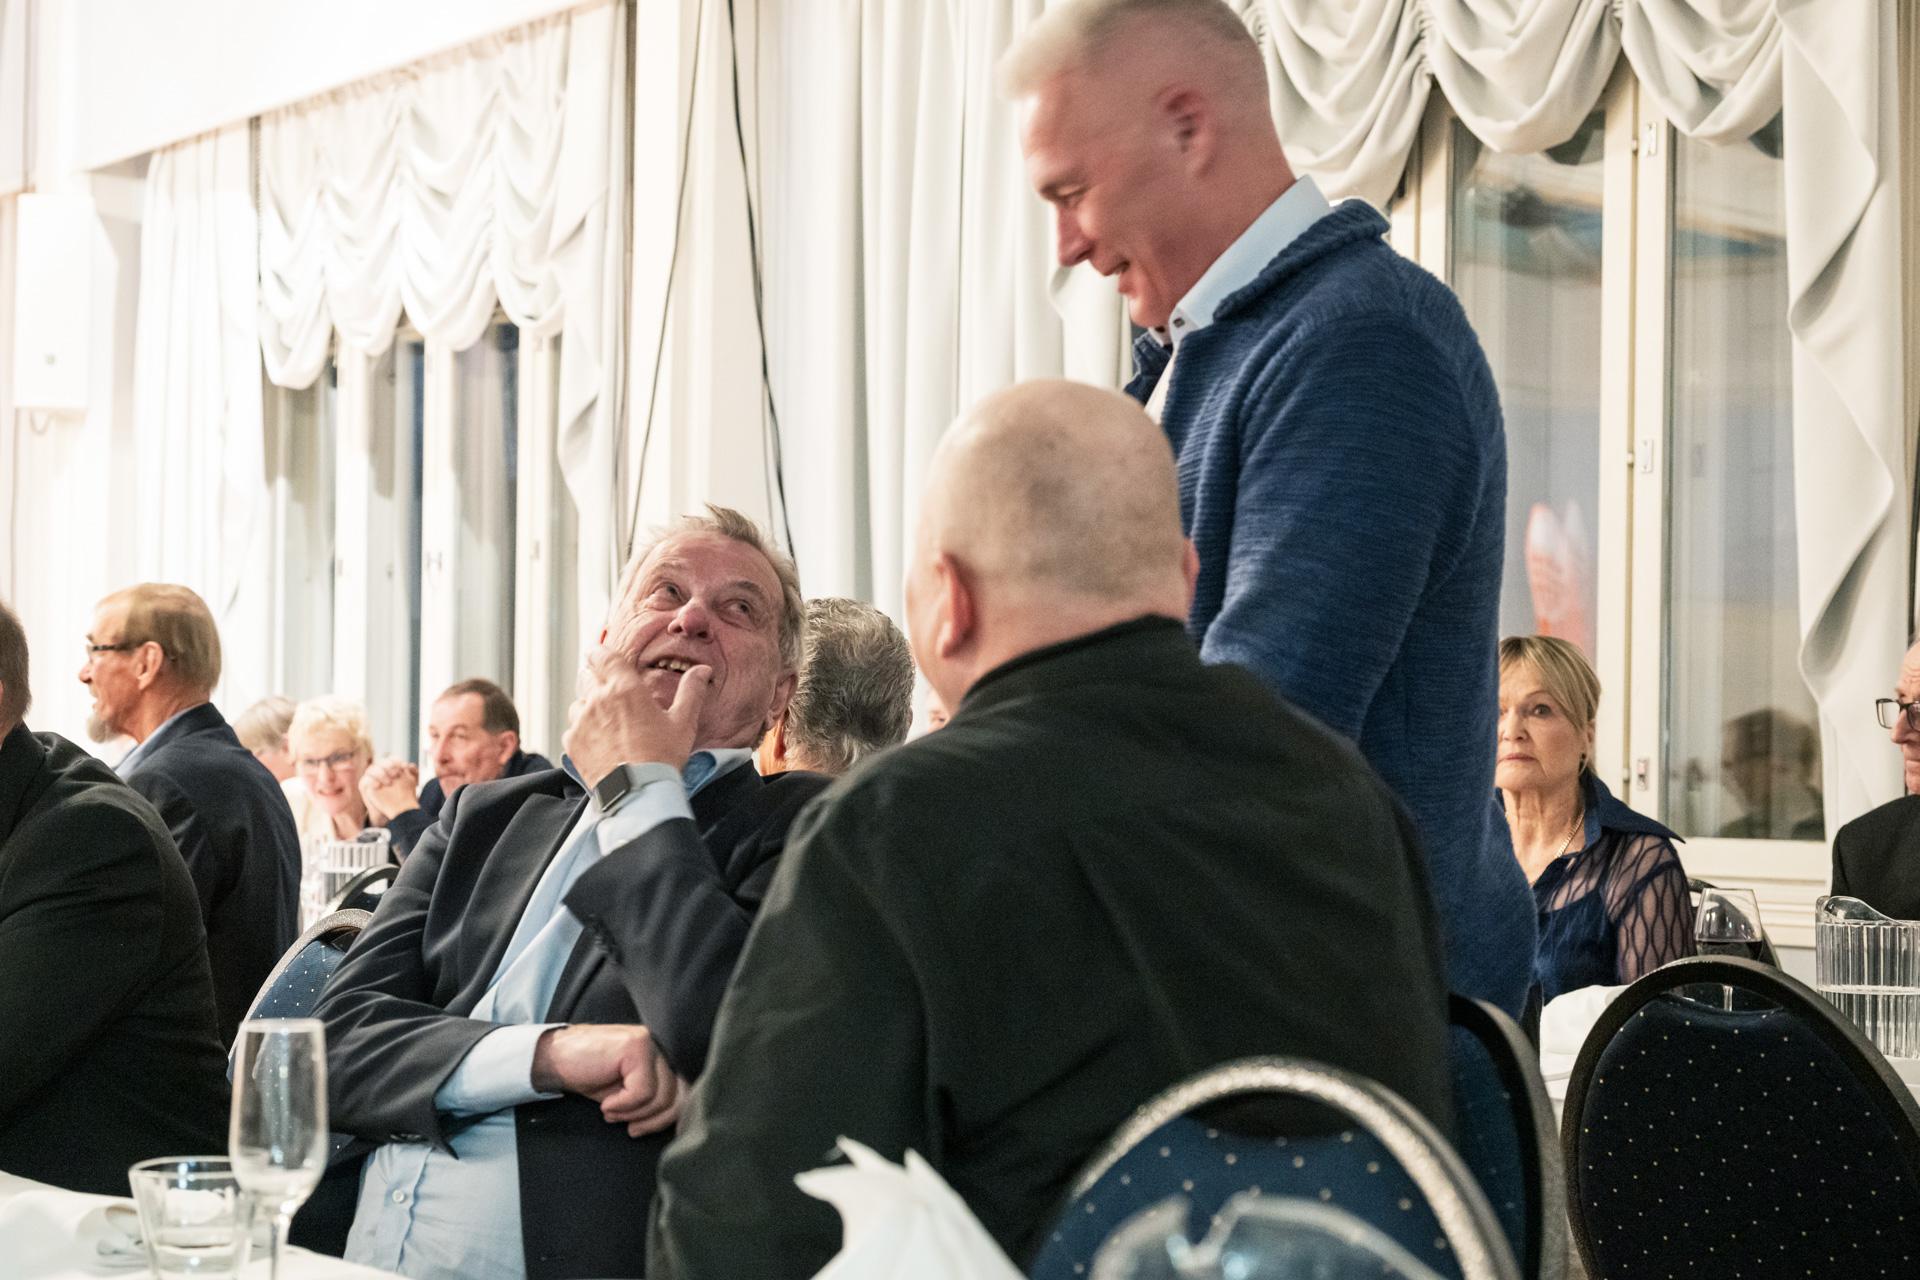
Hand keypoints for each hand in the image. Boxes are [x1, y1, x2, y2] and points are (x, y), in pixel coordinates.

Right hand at [358, 758, 420, 824]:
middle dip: (389, 766)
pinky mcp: (364, 786)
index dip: (398, 761)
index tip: (405, 767)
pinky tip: (378, 786)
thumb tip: (411, 765)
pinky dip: (371, 782)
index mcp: (389, 767)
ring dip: (380, 774)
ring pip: (371, 769)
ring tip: (389, 782)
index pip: (392, 758)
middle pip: (381, 762)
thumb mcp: (409, 784)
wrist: (393, 810)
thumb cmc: (401, 795)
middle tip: (396, 774)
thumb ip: (411, 773)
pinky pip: (364, 781)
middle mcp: (379, 769)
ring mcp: (370, 777)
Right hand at [531, 1024, 687, 1136]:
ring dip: (634, 1113)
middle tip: (631, 1129)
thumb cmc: (588, 1076)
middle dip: (654, 1121)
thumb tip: (677, 1117)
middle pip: (676, 1095)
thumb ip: (651, 1098)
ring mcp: (648, 1043)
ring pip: (660, 1095)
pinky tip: (606, 1103)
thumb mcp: (624, 1093)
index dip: (668, 1117)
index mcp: (658, 1059)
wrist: (553, 1059)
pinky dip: (623, 1105)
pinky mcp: (636, 1046)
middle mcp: (657, 1048)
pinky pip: (642, 1091)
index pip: (682, 1091)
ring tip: (612, 1111)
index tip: (643, 1130)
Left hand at [562, 645, 711, 789]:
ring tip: (608, 725)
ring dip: (590, 708)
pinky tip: (600, 744)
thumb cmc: (662, 757)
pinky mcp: (572, 742)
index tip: (598, 654)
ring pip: (579, 704)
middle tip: (613, 698)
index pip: (602, 656)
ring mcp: (582, 721)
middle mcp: (599, 699)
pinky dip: (583, 732)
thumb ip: (691, 692)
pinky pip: (573, 728)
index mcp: (626, 688)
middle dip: (598, 683)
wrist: (637, 792)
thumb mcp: (683, 723)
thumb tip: (702, 669)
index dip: (599, 653)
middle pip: (589, 678)